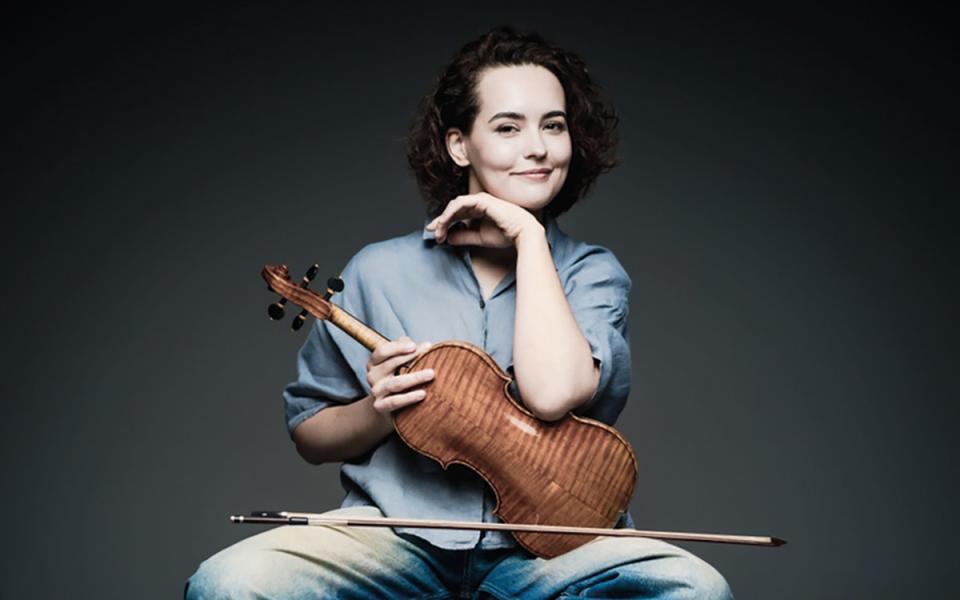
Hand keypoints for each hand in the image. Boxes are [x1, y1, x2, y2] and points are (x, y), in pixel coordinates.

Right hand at [366, 336, 434, 420]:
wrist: (386, 406)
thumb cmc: (396, 377)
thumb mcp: (398, 361)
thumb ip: (406, 350)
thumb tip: (423, 346)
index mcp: (375, 362)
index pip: (382, 351)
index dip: (398, 348)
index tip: (414, 346)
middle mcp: (373, 376)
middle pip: (391, 364)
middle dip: (412, 358)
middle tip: (430, 355)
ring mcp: (376, 391)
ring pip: (395, 383)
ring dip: (414, 378)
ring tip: (430, 374)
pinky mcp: (380, 406)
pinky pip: (395, 402)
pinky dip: (409, 398)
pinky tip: (423, 394)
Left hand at [425, 192, 542, 247]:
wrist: (522, 233)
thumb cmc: (506, 235)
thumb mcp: (479, 238)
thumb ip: (464, 237)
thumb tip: (448, 239)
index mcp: (479, 210)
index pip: (458, 214)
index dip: (445, 223)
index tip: (436, 234)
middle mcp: (478, 202)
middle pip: (453, 209)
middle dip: (441, 221)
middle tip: (433, 233)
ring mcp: (480, 199)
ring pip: (454, 205)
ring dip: (444, 217)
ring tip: (438, 230)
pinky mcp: (481, 200)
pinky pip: (460, 204)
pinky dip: (450, 212)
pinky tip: (444, 222)